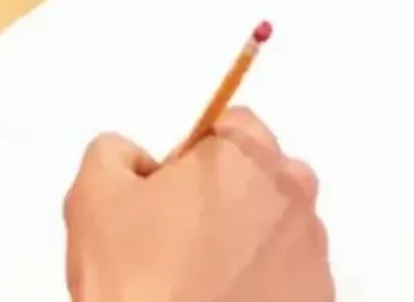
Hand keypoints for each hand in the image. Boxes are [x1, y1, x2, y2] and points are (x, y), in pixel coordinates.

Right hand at [64, 112, 334, 301]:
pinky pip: (290, 273)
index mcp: (248, 153)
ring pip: (277, 226)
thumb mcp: (93, 200)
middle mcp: (295, 191)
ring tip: (203, 281)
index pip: (227, 129)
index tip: (165, 201)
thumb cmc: (137, 276)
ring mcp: (314, 247)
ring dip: (247, 241)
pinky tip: (227, 300)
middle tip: (179, 244)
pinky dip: (265, 282)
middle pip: (260, 175)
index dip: (190, 161)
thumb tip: (140, 160)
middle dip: (224, 198)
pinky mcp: (320, 294)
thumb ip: (115, 153)